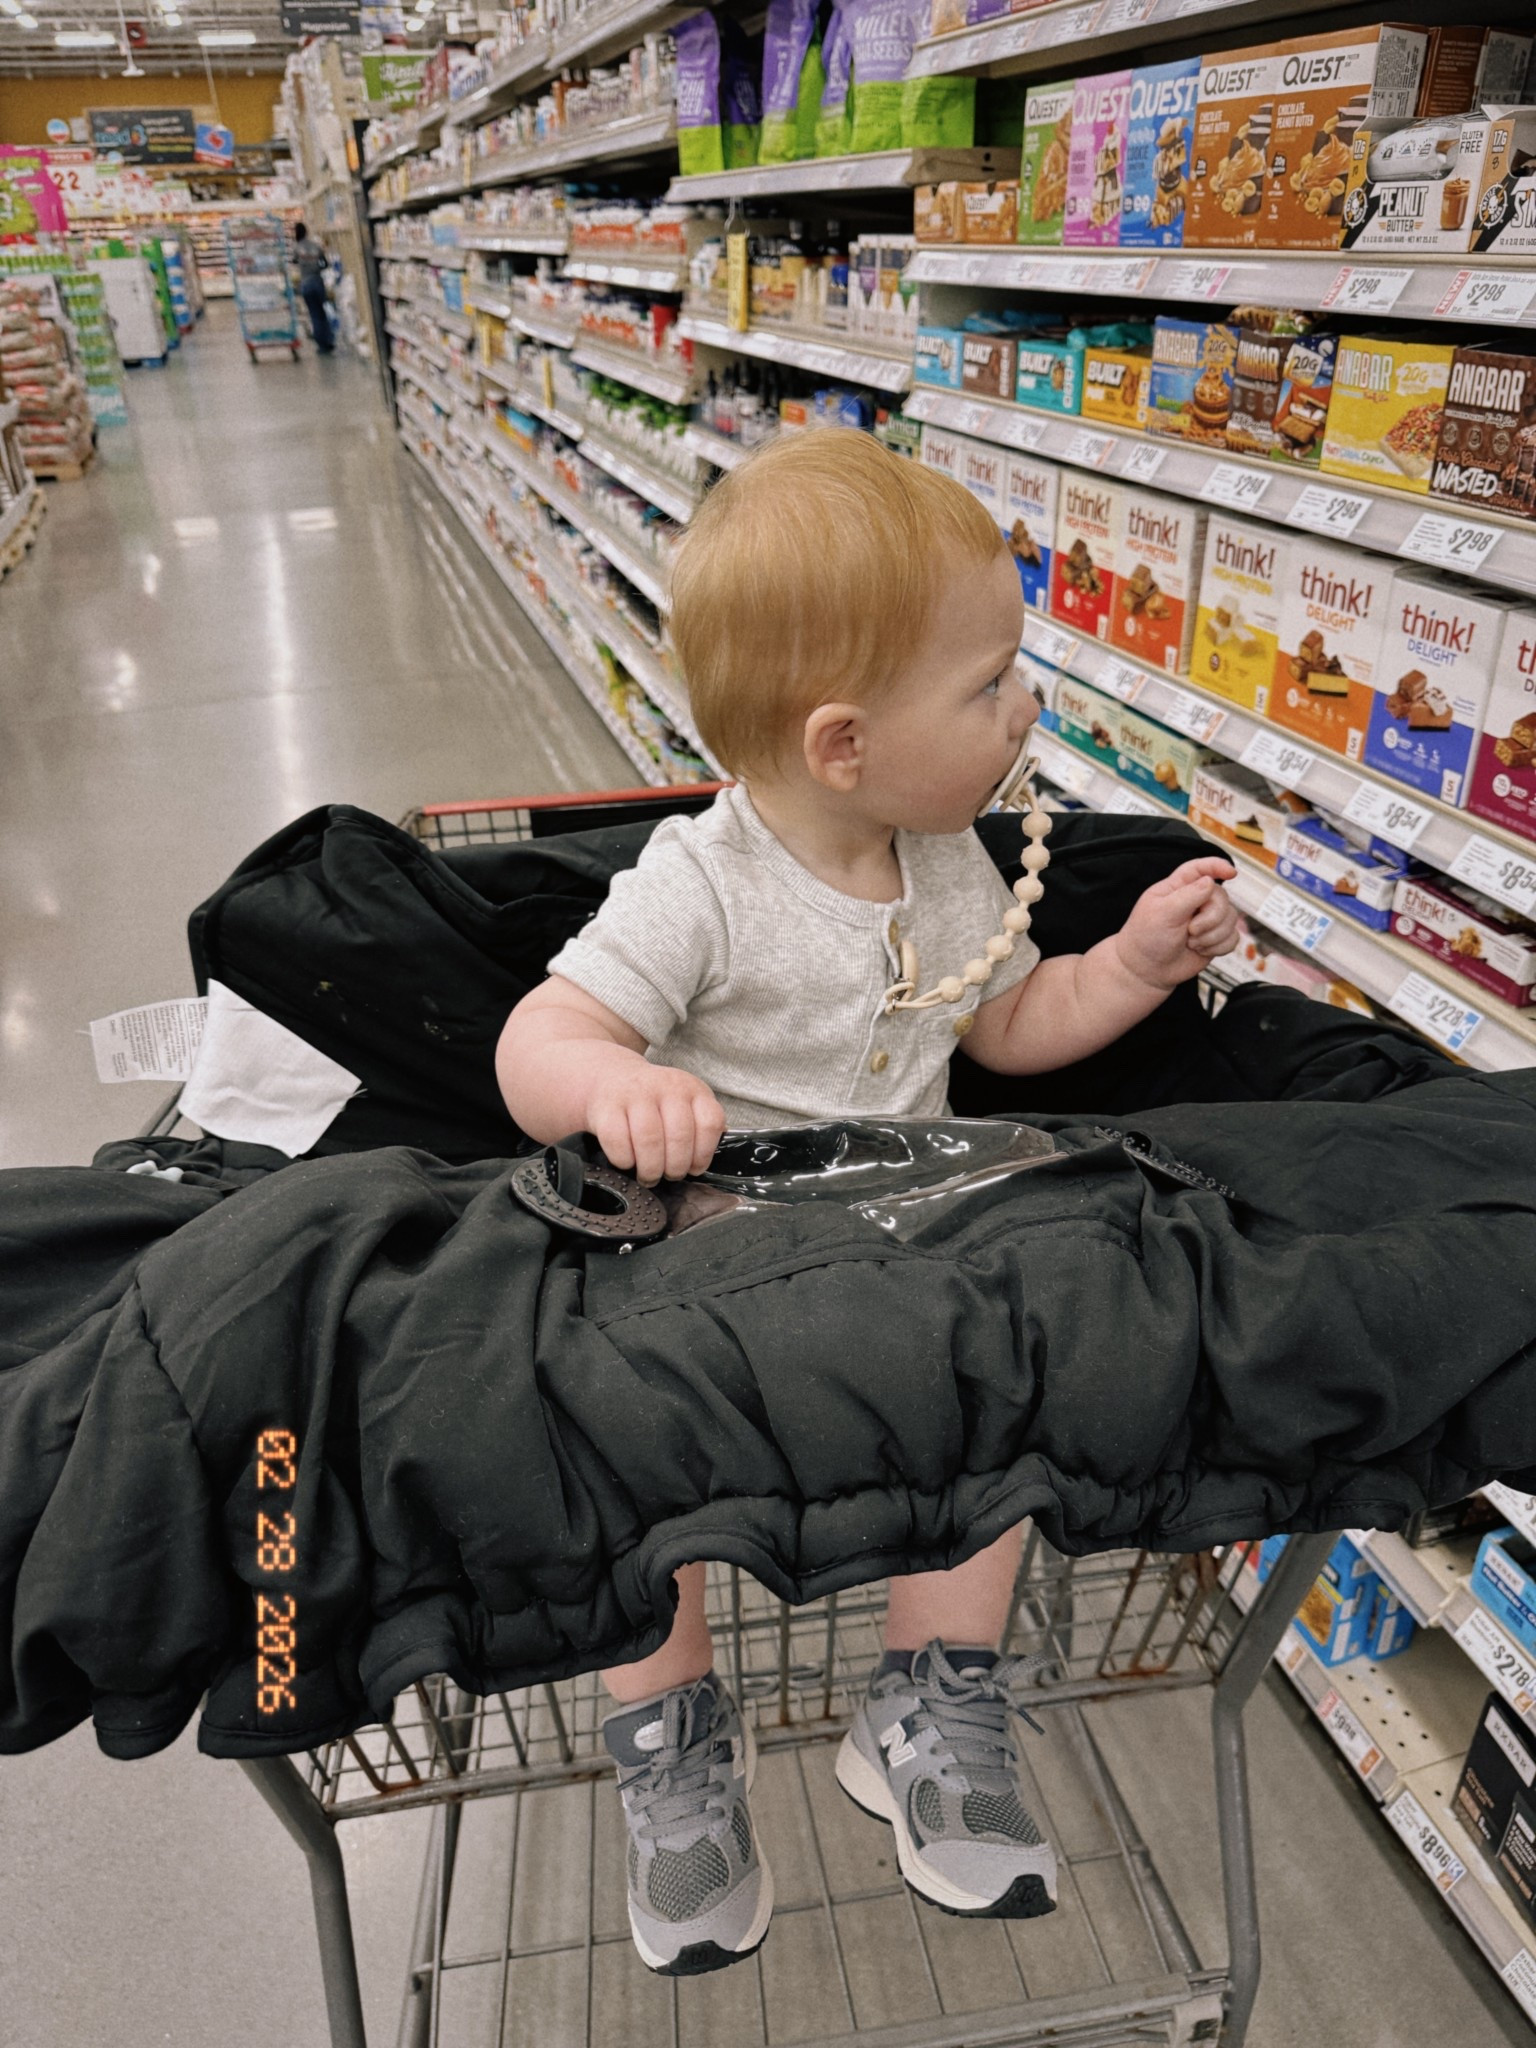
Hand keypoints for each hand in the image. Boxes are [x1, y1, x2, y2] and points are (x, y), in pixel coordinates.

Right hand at [586, 1061, 725, 1184]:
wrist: (611, 1078)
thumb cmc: (653, 1102)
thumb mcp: (683, 1104)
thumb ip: (699, 1127)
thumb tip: (708, 1161)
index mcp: (692, 1089)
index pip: (710, 1122)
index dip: (704, 1153)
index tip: (695, 1168)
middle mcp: (666, 1087)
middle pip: (680, 1136)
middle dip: (675, 1167)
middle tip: (669, 1175)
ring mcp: (635, 1094)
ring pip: (649, 1140)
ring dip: (651, 1168)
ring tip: (649, 1175)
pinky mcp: (607, 1106)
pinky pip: (618, 1142)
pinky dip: (624, 1160)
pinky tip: (628, 1161)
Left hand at [1113, 857, 1239, 990]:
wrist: (1147, 970)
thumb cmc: (1146, 938)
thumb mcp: (1162, 913)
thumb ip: (1188, 896)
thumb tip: (1210, 881)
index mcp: (1178, 887)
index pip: (1200, 868)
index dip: (1217, 866)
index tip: (1231, 872)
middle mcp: (1195, 900)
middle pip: (1222, 898)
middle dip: (1210, 919)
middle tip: (1190, 931)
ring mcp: (1207, 919)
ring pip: (1230, 919)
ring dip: (1212, 936)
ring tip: (1191, 943)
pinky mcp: (1215, 938)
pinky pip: (1233, 937)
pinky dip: (1218, 947)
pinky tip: (1200, 950)